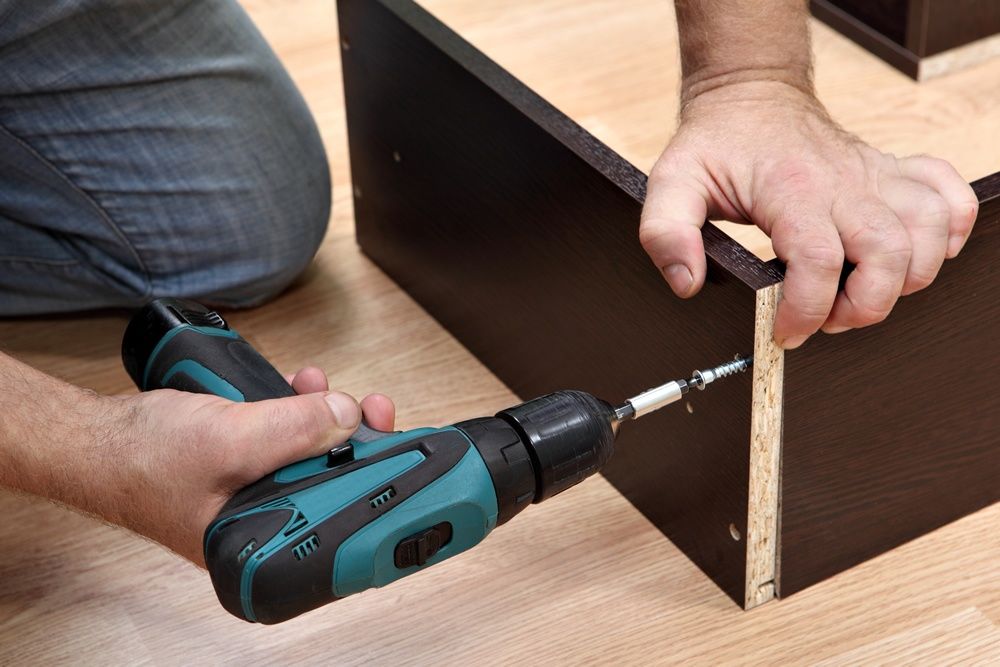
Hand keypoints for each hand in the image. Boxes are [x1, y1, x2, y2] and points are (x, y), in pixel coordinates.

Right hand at [97, 368, 393, 564]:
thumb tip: (346, 414)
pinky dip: (300, 411)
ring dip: (329, 418)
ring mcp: (256, 493)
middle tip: (374, 411)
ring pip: (314, 456)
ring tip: (327, 388)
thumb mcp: (228, 440)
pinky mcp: (248, 465)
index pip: (337, 526)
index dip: (375, 491)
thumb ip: (291, 430)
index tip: (405, 457)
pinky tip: (302, 387)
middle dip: (357, 441)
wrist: (95, 438)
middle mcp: (263, 524)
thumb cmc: (141, 460)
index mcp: (258, 545)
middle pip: (334, 484)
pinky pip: (289, 439)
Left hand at [640, 81, 977, 347]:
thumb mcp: (670, 183)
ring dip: (908, 279)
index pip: (818, 261)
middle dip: (864, 306)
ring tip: (862, 293)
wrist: (750, 94)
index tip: (784, 331)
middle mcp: (843, 182)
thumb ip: (665, 233)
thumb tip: (686, 283)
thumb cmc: (716, 142)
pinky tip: (918, 253)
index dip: (805, 310)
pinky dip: (949, 232)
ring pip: (929, 233)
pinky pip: (948, 198)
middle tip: (827, 319)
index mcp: (790, 189)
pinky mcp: (892, 172)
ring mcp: (874, 176)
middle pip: (889, 254)